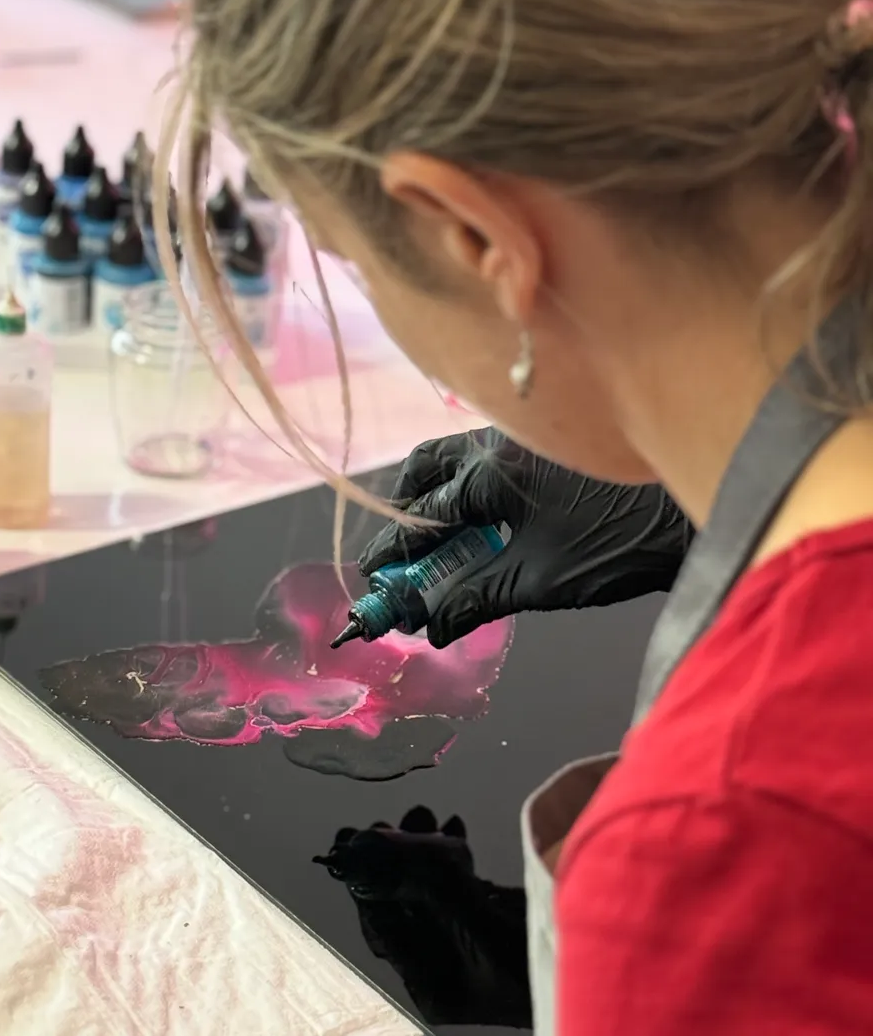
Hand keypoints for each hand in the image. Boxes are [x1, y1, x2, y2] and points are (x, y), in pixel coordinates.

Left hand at [314, 807, 530, 1027]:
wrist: (607, 958)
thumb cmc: (542, 959)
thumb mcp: (475, 918)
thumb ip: (425, 879)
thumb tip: (373, 845)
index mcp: (429, 979)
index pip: (380, 922)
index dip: (366, 876)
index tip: (354, 836)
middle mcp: (443, 964)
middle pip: (402, 900)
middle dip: (395, 853)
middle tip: (390, 818)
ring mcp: (467, 942)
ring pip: (427, 885)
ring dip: (423, 846)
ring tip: (427, 816)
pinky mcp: (489, 918)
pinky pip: (456, 881)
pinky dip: (451, 852)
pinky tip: (454, 827)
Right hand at [360, 428, 692, 646]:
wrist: (690, 516)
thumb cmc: (615, 547)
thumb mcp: (538, 580)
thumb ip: (475, 599)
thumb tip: (431, 626)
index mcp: (490, 471)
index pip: (422, 514)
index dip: (394, 553)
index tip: (375, 581)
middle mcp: (500, 441)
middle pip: (428, 467)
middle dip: (406, 510)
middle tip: (401, 555)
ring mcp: (525, 438)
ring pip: (458, 456)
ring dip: (437, 495)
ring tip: (438, 541)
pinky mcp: (546, 448)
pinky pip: (488, 458)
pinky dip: (470, 487)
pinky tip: (482, 522)